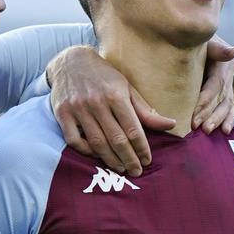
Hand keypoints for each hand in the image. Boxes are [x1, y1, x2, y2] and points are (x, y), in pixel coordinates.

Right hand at [49, 46, 173, 176]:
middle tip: (137, 172)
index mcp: (116, 95)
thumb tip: (170, 125)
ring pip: (96, 142)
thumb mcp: (126, 88)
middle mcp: (96, 102)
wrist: (70, 61)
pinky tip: (97, 155)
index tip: (147, 161)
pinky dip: (86, 151)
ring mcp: (77, 109)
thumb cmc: (103, 76)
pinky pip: (74, 140)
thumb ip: (145, 110)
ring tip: (121, 168)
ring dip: (110, 159)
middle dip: (129, 158)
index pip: (132, 129)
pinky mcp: (62, 114)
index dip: (141, 148)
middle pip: (116, 139)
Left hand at [192, 37, 233, 133]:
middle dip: (210, 115)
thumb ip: (217, 48)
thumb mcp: (204, 40)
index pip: (216, 86)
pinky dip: (228, 119)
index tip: (194, 117)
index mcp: (226, 63)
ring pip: (226, 105)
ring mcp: (229, 84)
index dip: (206, 102)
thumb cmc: (194, 38)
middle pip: (221, 98)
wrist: (195, 36)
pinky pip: (228, 107)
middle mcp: (229, 75)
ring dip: (218, 120)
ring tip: (208, 131)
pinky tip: (225, 131)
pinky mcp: (225, 91)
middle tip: (200, 128)